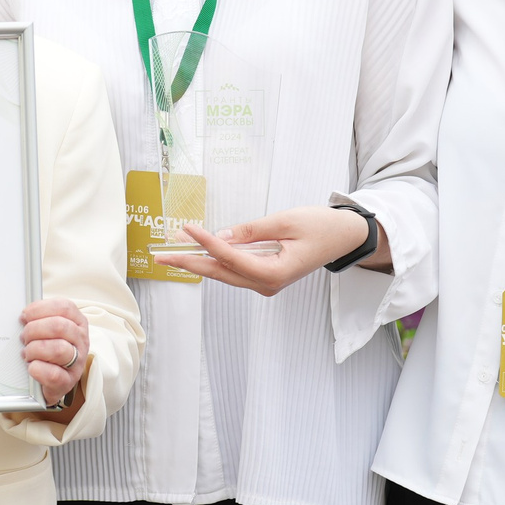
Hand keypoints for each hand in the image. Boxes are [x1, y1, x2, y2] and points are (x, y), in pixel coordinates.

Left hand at [18, 296, 91, 408]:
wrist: (54, 382)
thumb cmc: (50, 351)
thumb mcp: (50, 330)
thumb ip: (40, 319)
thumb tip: (22, 316)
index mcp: (78, 323)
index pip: (63, 307)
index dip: (40, 309)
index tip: (25, 316)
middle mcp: (81, 341)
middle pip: (58, 326)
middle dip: (34, 330)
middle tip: (24, 337)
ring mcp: (77, 362)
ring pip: (57, 349)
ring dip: (34, 349)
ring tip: (27, 353)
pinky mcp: (68, 382)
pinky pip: (52, 374)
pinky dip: (37, 369)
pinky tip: (32, 367)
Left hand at [160, 205, 378, 295]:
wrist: (344, 238)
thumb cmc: (321, 226)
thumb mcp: (286, 221)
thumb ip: (251, 230)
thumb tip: (220, 235)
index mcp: (274, 273)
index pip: (231, 257)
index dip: (206, 242)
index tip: (186, 229)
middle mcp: (266, 284)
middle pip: (220, 272)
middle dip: (188, 262)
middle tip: (159, 255)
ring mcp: (264, 283)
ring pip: (224, 273)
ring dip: (198, 260)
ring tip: (170, 251)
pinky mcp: (264, 276)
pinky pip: (234, 269)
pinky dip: (215, 259)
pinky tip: (196, 251)